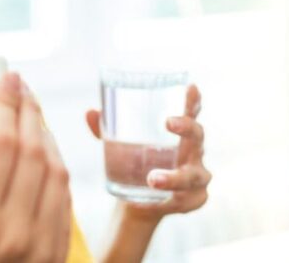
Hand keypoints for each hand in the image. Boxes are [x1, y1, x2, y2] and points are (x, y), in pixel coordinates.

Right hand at [0, 72, 72, 261]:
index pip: (1, 142)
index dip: (5, 102)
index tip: (5, 75)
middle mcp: (14, 233)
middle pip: (34, 151)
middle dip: (27, 108)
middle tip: (19, 82)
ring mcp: (40, 247)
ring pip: (57, 171)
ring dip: (45, 132)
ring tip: (28, 110)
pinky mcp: (56, 255)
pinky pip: (64, 197)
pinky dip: (55, 164)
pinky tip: (42, 147)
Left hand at [84, 84, 210, 221]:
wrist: (138, 201)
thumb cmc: (135, 162)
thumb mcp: (118, 145)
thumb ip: (105, 129)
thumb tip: (90, 112)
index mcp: (179, 132)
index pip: (190, 111)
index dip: (193, 99)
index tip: (191, 87)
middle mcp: (193, 150)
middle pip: (197, 135)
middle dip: (186, 127)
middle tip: (168, 122)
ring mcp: (197, 175)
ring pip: (193, 174)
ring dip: (174, 177)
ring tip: (152, 178)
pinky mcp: (196, 198)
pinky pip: (191, 199)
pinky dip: (178, 200)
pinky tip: (166, 202)